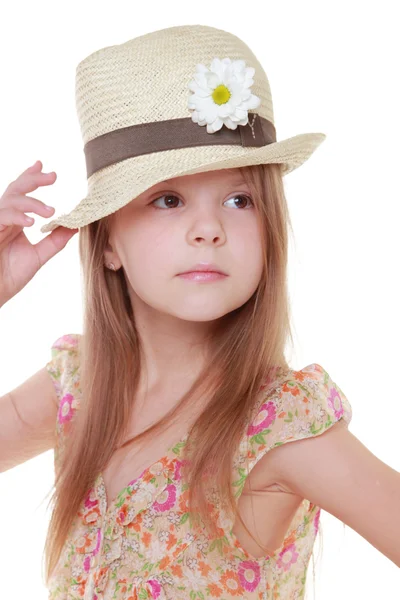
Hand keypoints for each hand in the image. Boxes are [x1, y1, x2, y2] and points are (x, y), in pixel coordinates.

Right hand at [0, 160, 77, 306]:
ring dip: (32, 202)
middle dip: (33, 179)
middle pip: (15, 188)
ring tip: (50, 211)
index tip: (45, 168)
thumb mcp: (39, 255)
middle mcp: (3, 217)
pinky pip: (3, 215)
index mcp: (14, 220)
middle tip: (53, 176)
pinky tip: (32, 222)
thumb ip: (55, 240)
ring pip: (11, 199)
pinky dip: (18, 216)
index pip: (21, 193)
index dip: (31, 177)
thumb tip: (75, 225)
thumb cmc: (10, 275)